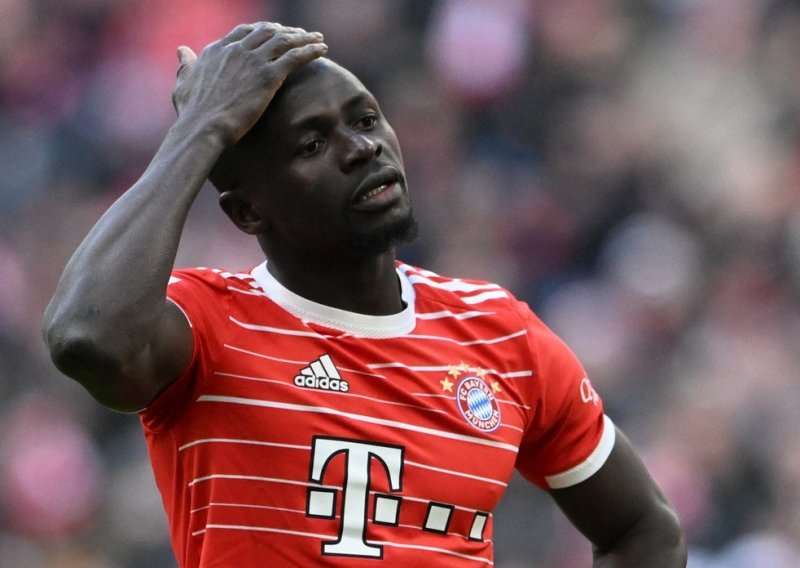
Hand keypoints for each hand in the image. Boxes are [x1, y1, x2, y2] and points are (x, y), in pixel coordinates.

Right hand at [171, 22, 326, 146]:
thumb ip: (185, 65)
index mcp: (217, 50)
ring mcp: (253, 61)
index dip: (262, 31)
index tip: (275, 33)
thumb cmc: (192, 114)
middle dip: (286, 31)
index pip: (244, 32)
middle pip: (267, 31)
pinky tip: (322, 50)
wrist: (203, 128)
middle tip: (300, 35)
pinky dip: (311, 50)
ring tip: (317, 39)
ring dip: (303, 37)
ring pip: (284, 40)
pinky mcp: (268, 75)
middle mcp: (236, 50)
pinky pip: (295, 56)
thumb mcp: (183, 84)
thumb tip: (181, 50)